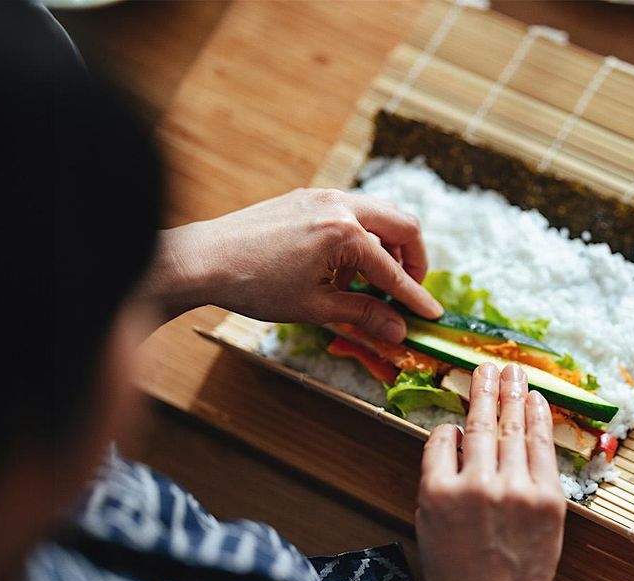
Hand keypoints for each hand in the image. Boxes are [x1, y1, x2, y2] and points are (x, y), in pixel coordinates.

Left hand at [144, 188, 442, 339]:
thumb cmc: (253, 284)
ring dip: (385, 249)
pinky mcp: (306, 198)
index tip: (431, 315)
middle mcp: (339, 204)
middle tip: (409, 291)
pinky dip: (359, 239)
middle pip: (401, 225)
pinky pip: (350, 213)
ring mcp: (321, 197)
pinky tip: (340, 271)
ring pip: (377, 215)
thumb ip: (362, 313)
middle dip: (413, 260)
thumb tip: (398, 330)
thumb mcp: (314, 306)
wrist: (201, 259)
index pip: (393, 270)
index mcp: (344, 232)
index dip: (415, 297)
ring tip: (368, 287)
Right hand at [416, 363, 566, 580]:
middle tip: (486, 366)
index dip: (450, 428)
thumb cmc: (459, 577)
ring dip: (512, 395)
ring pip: (511, 429)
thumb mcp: (428, 527)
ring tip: (512, 372)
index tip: (457, 422)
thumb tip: (452, 439)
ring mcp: (515, 490)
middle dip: (484, 390)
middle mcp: (476, 485)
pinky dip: (539, 421)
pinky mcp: (548, 498)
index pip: (441, 439)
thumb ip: (436, 480)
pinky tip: (536, 402)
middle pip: (479, 424)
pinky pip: (542, 448)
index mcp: (437, 493)